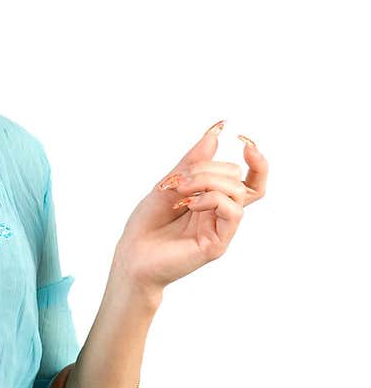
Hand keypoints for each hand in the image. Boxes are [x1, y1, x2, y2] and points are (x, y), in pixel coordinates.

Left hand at [111, 122, 267, 298]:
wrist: (131, 255)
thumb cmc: (147, 224)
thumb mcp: (169, 183)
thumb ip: (193, 161)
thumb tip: (215, 132)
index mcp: (213, 200)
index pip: (249, 180)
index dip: (256, 160)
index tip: (243, 140)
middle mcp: (221, 214)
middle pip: (237, 178)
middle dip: (208, 168)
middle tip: (179, 179)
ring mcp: (221, 229)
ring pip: (237, 192)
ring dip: (208, 181)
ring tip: (181, 190)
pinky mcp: (218, 244)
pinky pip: (232, 212)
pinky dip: (212, 199)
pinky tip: (190, 204)